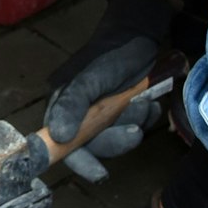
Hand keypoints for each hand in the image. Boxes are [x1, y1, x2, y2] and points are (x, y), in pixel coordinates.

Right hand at [47, 36, 160, 181]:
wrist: (138, 34)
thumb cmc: (109, 53)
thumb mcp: (89, 77)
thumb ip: (73, 105)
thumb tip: (58, 137)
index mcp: (61, 106)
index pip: (62, 143)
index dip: (79, 161)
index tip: (99, 173)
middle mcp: (78, 114)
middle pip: (94, 145)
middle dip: (117, 139)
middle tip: (134, 129)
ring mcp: (101, 114)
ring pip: (116, 138)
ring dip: (133, 124)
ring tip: (144, 104)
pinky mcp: (122, 112)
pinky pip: (132, 128)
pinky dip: (143, 119)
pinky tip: (149, 104)